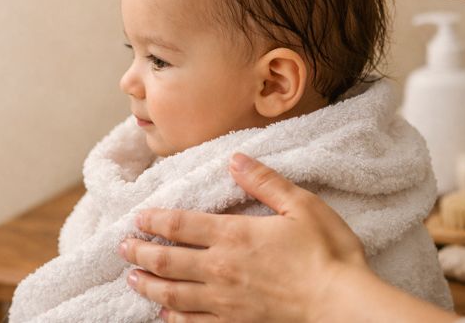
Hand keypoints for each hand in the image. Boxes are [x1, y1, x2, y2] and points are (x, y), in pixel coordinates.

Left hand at [118, 153, 368, 322]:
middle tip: (123, 247)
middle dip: (141, 252)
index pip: (181, 225)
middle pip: (168, 259)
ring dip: (148, 284)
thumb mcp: (301, 205)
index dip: (155, 220)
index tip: (138, 217)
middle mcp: (221, 268)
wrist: (341, 306)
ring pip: (173, 293)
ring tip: (131, 278)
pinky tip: (164, 316)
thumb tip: (235, 159)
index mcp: (234, 235)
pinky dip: (174, 319)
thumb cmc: (327, 254)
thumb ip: (264, 181)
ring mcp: (225, 300)